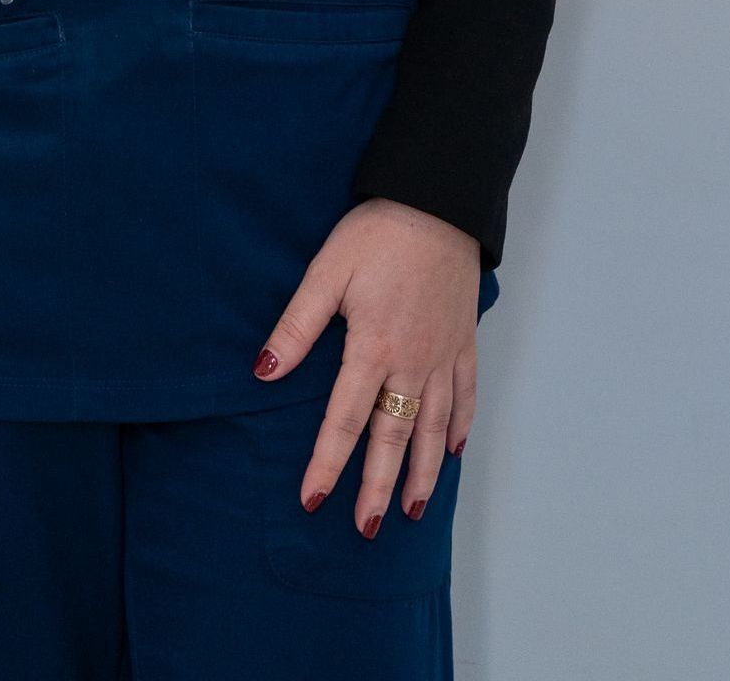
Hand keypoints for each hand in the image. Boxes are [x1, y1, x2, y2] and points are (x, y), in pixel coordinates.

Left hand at [250, 198, 479, 534]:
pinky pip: (466, 394)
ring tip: (411, 509)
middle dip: (378, 487)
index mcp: (372, 348)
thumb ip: (297, 325)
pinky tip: (454, 450)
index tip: (312, 501)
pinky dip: (460, 426)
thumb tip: (263, 372)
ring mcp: (443, 354)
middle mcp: (411, 362)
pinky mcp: (464, 339)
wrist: (438, 200)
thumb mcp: (327, 272)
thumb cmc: (378, 233)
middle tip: (367, 528)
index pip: (346, 421)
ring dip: (422, 471)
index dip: (327, 463)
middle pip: (393, 437)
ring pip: (433, 427)